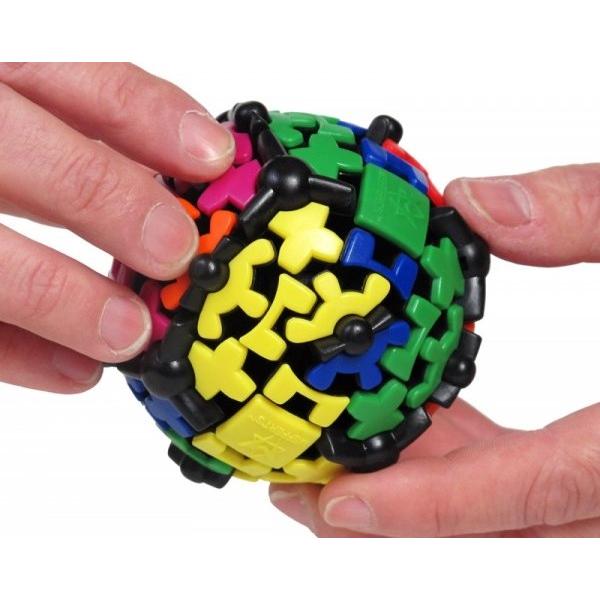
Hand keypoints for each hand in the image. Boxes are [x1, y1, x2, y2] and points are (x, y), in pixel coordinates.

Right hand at [0, 62, 232, 391]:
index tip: (213, 158)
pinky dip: (19, 354)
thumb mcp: (35, 138)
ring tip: (130, 333)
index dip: (149, 115)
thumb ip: (90, 153)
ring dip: (62, 297)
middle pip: (16, 147)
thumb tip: (183, 187)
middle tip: (173, 251)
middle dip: (104, 197)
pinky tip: (78, 371)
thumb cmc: (3, 171)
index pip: (71, 76)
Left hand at [270, 164, 599, 536]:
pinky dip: (471, 457)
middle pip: (498, 523)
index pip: (525, 486)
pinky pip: (531, 475)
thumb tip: (476, 202)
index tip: (334, 503)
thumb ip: (584, 211)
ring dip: (427, 486)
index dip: (425, 508)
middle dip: (396, 516)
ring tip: (347, 456)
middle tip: (309, 492)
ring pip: (510, 506)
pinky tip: (428, 420)